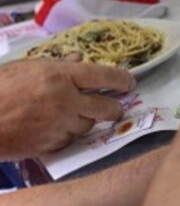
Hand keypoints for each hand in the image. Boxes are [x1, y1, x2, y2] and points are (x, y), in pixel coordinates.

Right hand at [0, 59, 132, 158]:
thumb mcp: (26, 67)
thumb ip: (57, 64)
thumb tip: (80, 60)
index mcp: (60, 76)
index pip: (105, 76)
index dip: (122, 80)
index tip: (129, 83)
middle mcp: (65, 101)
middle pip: (107, 108)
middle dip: (114, 108)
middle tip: (114, 107)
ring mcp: (58, 126)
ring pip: (88, 126)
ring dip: (86, 121)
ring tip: (74, 115)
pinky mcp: (48, 145)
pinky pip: (69, 140)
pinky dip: (67, 135)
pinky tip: (56, 128)